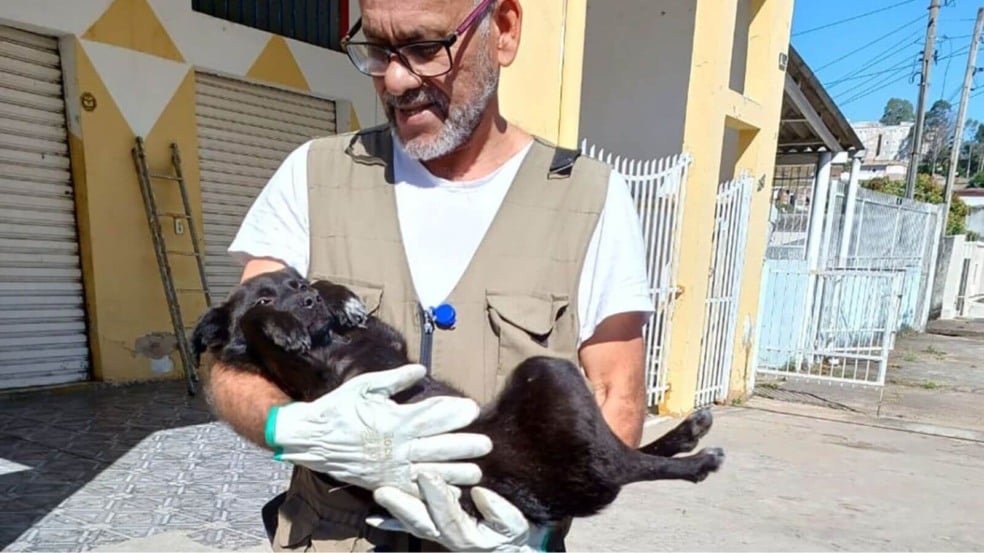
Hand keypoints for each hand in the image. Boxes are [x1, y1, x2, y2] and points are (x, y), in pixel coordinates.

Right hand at [265, 364, 492, 495]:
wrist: (310, 438)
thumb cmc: (339, 408)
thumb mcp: (365, 385)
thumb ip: (396, 379)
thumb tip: (422, 369)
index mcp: (393, 420)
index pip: (431, 417)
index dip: (454, 413)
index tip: (473, 410)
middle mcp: (395, 446)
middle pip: (437, 447)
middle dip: (464, 446)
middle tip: (486, 445)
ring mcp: (389, 468)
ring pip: (429, 472)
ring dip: (455, 472)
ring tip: (477, 471)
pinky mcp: (383, 483)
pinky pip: (411, 491)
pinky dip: (431, 492)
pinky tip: (450, 492)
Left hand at [369, 472, 549, 551]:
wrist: (511, 548)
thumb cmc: (513, 533)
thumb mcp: (514, 524)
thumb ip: (500, 511)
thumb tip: (480, 493)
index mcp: (467, 535)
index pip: (448, 515)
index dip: (438, 495)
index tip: (428, 475)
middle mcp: (448, 536)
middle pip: (422, 521)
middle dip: (402, 505)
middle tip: (384, 491)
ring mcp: (438, 533)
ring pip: (412, 522)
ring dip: (393, 510)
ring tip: (377, 495)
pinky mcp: (434, 529)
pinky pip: (409, 526)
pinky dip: (390, 522)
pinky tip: (373, 517)